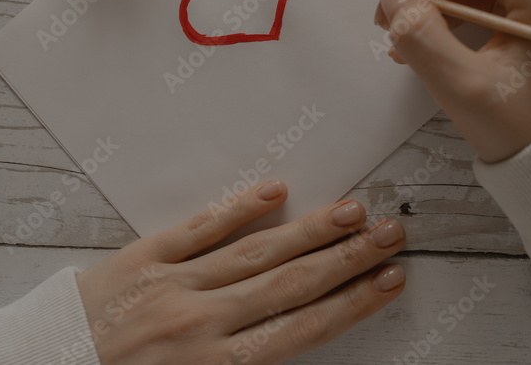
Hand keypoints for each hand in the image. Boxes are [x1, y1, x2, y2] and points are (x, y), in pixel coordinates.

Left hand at [75, 179, 405, 364]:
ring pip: (255, 252)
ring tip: (352, 211)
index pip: (303, 328)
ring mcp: (171, 286)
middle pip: (291, 284)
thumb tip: (289, 340)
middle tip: (390, 233)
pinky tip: (275, 191)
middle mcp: (201, 324)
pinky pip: (197, 229)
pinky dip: (237, 209)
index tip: (390, 279)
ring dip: (309, 230)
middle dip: (347, 258)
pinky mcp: (139, 259)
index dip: (353, 302)